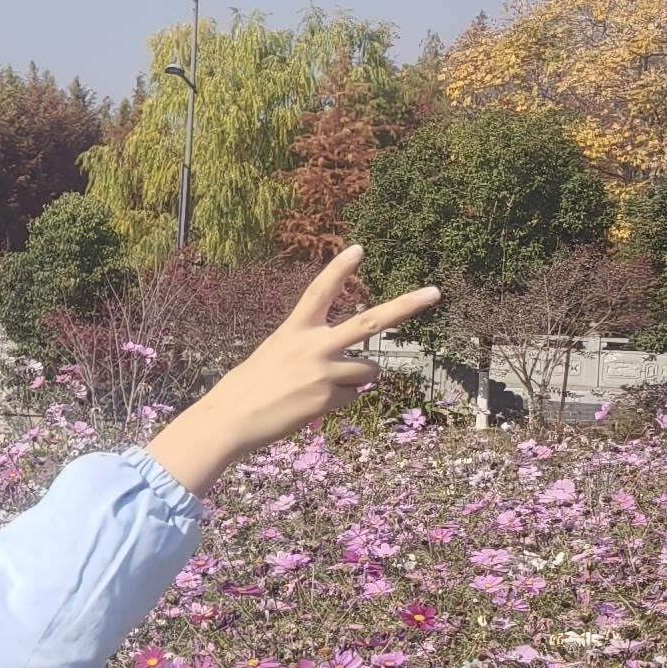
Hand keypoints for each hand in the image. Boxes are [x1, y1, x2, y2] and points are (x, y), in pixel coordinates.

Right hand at [146, 246, 436, 495]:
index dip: (339, 269)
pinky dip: (337, 401)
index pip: (319, 292)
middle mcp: (313, 346)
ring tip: (315, 388)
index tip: (359, 248)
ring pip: (368, 370)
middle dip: (406, 307)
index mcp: (294, 330)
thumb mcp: (276, 354)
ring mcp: (324, 372)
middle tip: (435, 292)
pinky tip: (310, 405)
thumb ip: (314, 351)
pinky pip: (352, 395)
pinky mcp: (330, 398)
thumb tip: (360, 372)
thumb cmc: (250, 386)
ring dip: (353, 378)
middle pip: (370, 322)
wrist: (231, 419)